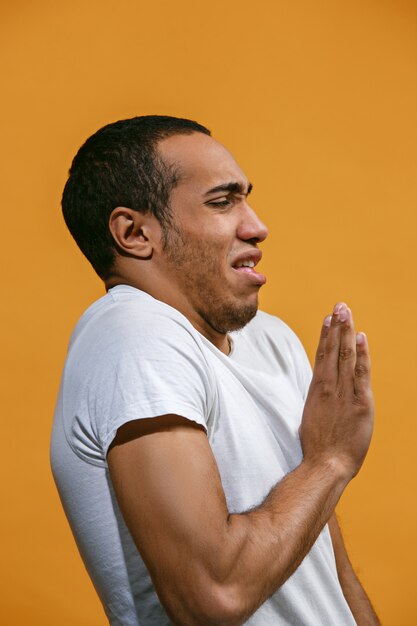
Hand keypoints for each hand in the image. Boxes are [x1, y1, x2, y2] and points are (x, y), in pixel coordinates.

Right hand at [299, 303, 373, 479]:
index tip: (327, 319)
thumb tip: (321, 389)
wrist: (326, 463)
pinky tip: (360, 337)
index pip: (322, 355)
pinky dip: (361, 354)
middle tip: (339, 306)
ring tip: (346, 312)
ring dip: (346, 332)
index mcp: (317, 389)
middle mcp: (329, 386)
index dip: (325, 335)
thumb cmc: (318, 445)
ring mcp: (344, 393)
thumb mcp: (312, 416)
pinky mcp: (360, 402)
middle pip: (333, 349)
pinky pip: (361, 372)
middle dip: (336, 325)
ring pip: (345, 355)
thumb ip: (319, 399)